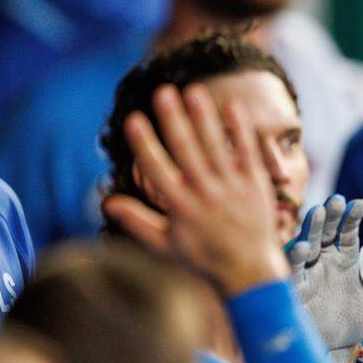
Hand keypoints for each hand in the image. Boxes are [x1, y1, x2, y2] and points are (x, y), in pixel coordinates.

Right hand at [103, 84, 289, 295]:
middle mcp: (205, 193)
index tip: (134, 119)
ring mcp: (232, 187)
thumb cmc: (204, 258)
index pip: (157, 169)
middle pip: (186, 150)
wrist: (250, 271)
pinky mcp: (255, 184)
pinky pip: (247, 152)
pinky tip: (233, 106)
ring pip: (215, 146)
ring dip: (204, 117)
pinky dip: (240, 130)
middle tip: (163, 92)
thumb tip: (107, 202)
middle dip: (173, 119)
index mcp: (181, 206)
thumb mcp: (165, 245)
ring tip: (193, 91)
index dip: (145, 143)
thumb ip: (137, 221)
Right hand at [289, 194, 362, 361]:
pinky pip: (292, 272)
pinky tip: (302, 247)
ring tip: (318, 212)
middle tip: (336, 201)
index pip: (347, 231)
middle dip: (329, 215)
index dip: (353, 216)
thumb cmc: (355, 320)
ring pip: (306, 246)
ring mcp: (307, 274)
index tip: (362, 203)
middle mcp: (323, 261)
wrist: (337, 350)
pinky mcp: (294, 292)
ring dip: (311, 229)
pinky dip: (295, 258)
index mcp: (343, 258)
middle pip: (324, 232)